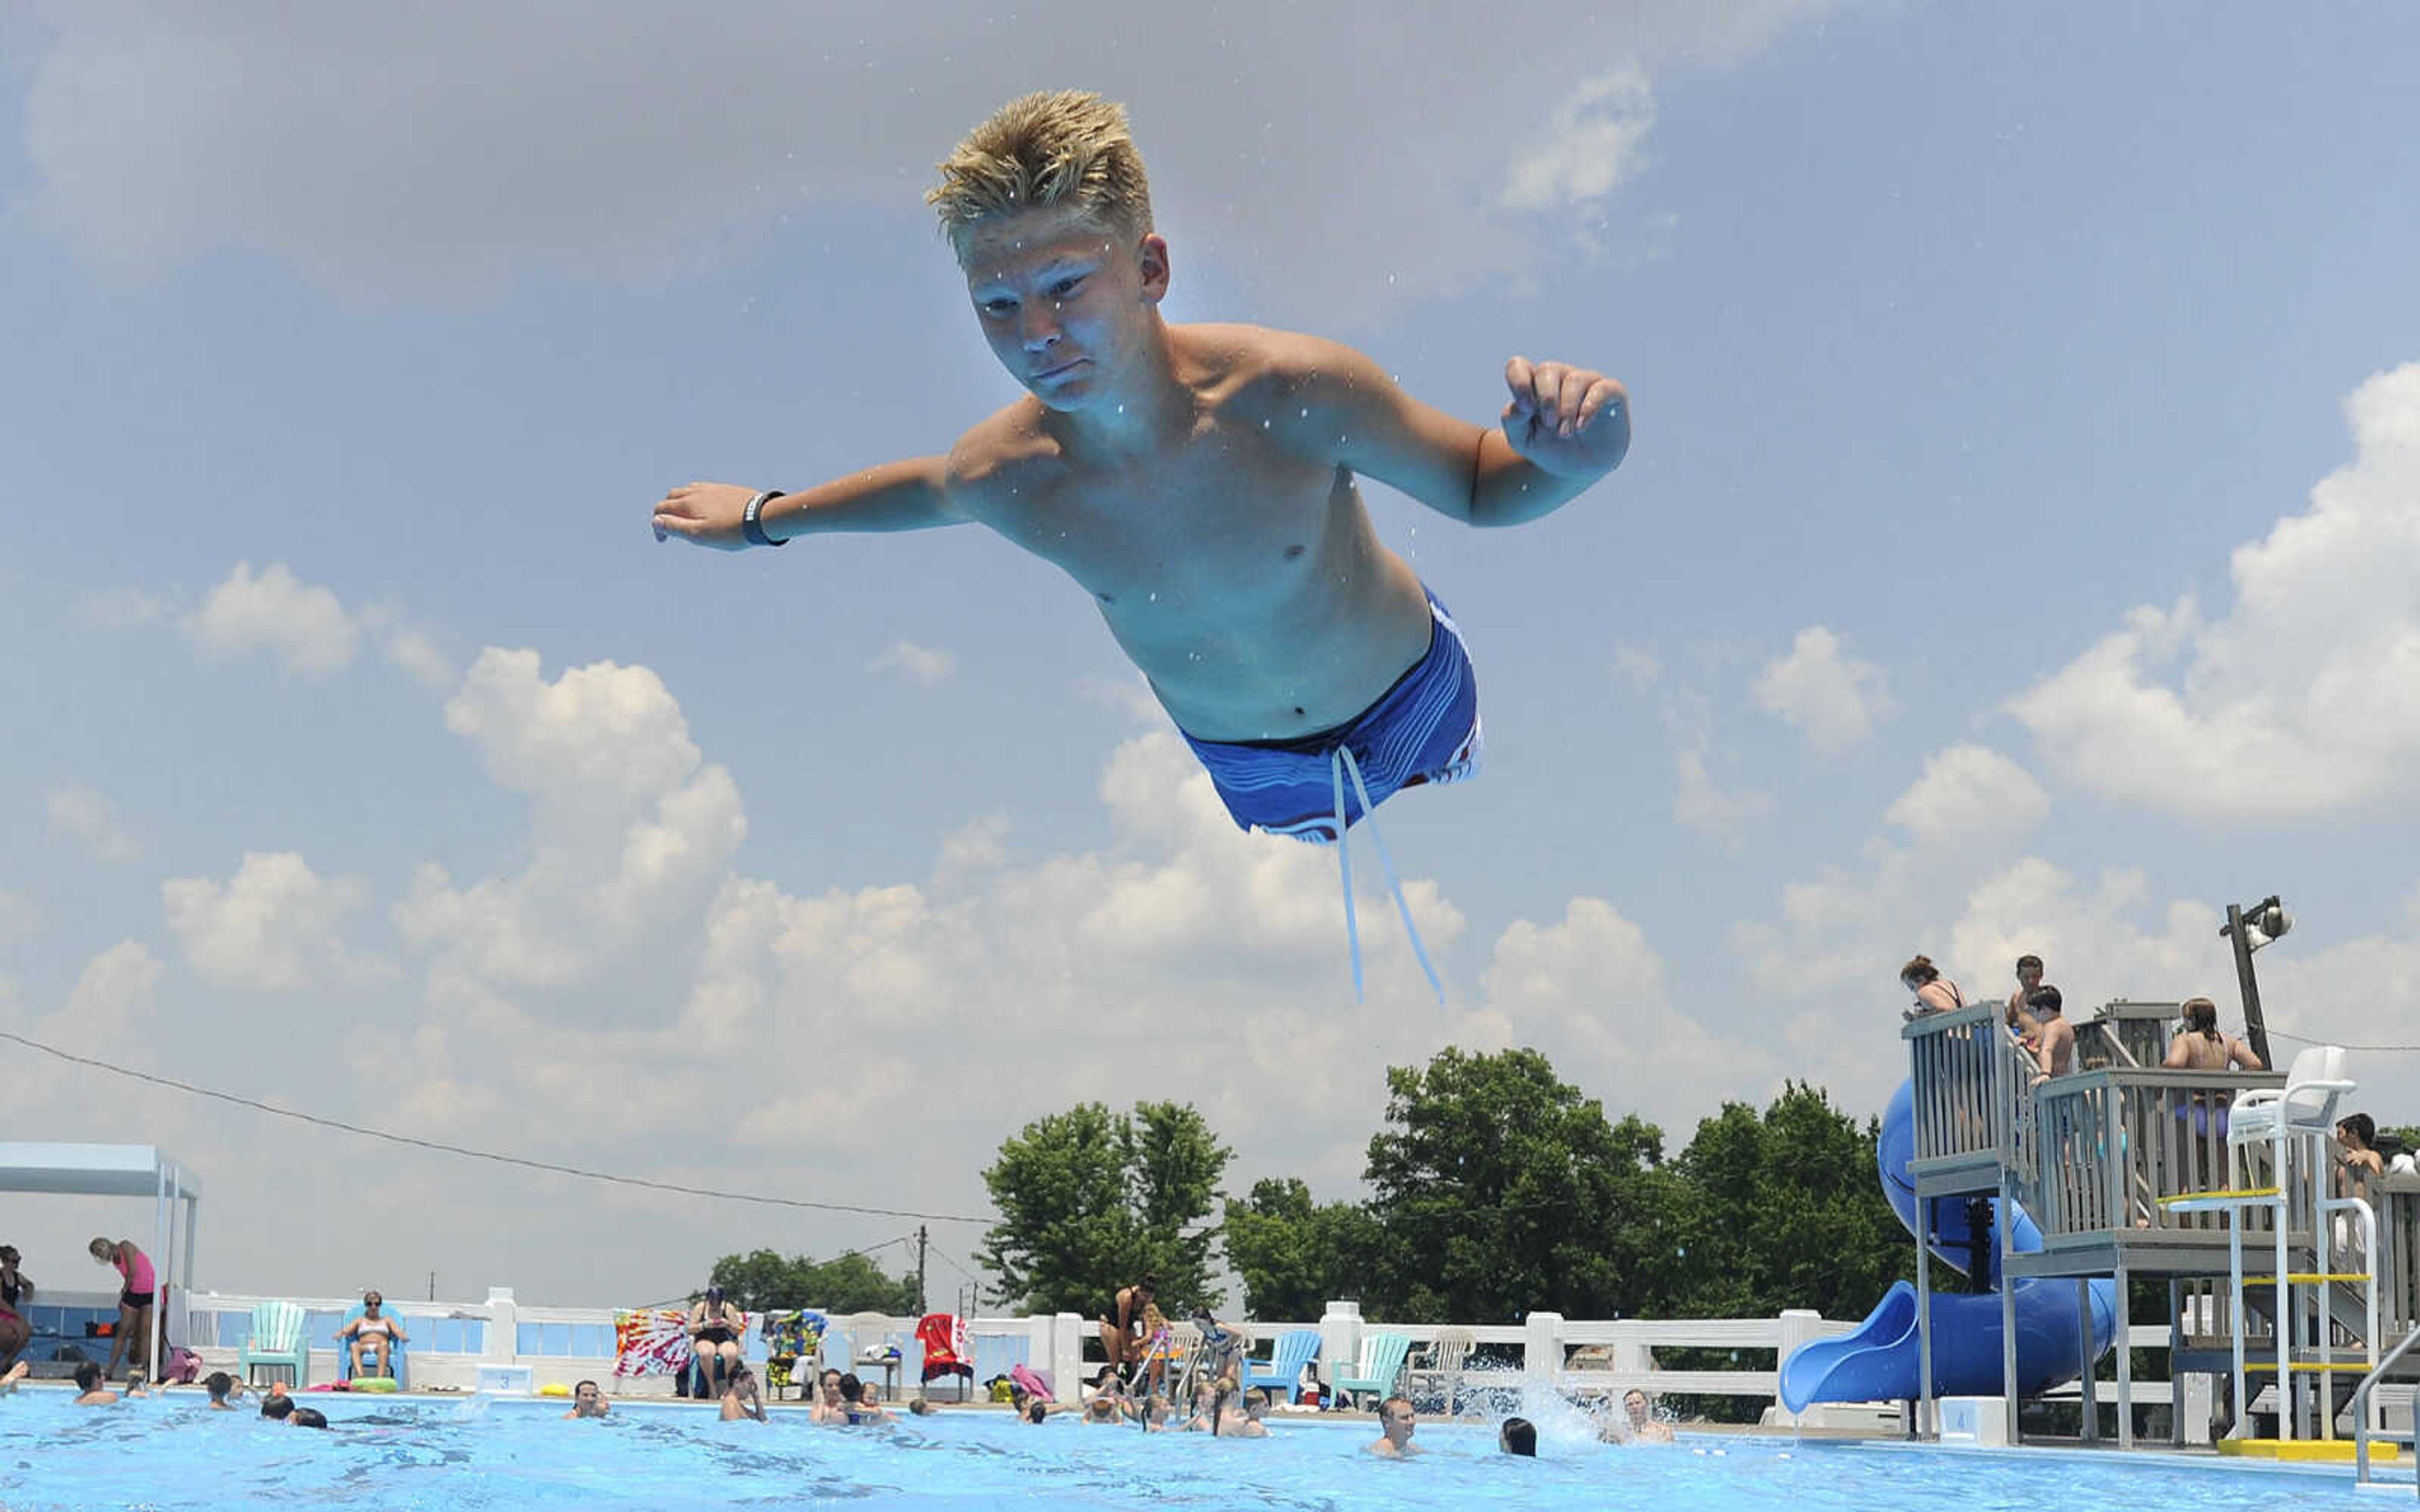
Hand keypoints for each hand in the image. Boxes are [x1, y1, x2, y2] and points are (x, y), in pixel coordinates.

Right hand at [651, 481, 762, 550]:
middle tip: (671, 527)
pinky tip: (707, 508)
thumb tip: (655, 520)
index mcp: (688, 502)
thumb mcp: (699, 535)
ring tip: (686, 516)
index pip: (662, 508)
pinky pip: (705, 490)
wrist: (762, 518)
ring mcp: (713, 488)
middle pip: (673, 497)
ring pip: (689, 491)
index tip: (664, 540)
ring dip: (681, 502)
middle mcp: (698, 491)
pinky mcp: (727, 490)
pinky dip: (697, 498)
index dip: (658, 525)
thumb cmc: (731, 531)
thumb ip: (675, 527)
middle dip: (667, 510)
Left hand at [1500, 357, 1628, 475]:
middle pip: (1547, 370)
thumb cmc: (1550, 448)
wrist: (1579, 469)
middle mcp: (1560, 378)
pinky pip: (1602, 388)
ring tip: (1565, 433)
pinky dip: (1589, 408)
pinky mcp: (1611, 392)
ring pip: (1574, 379)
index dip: (1518, 381)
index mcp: (1534, 385)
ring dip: (1567, 409)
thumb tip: (1522, 405)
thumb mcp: (1523, 440)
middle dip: (1546, 399)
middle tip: (1550, 425)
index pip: (1519, 366)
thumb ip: (1513, 420)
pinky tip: (1581, 427)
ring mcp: (1586, 382)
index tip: (1525, 408)